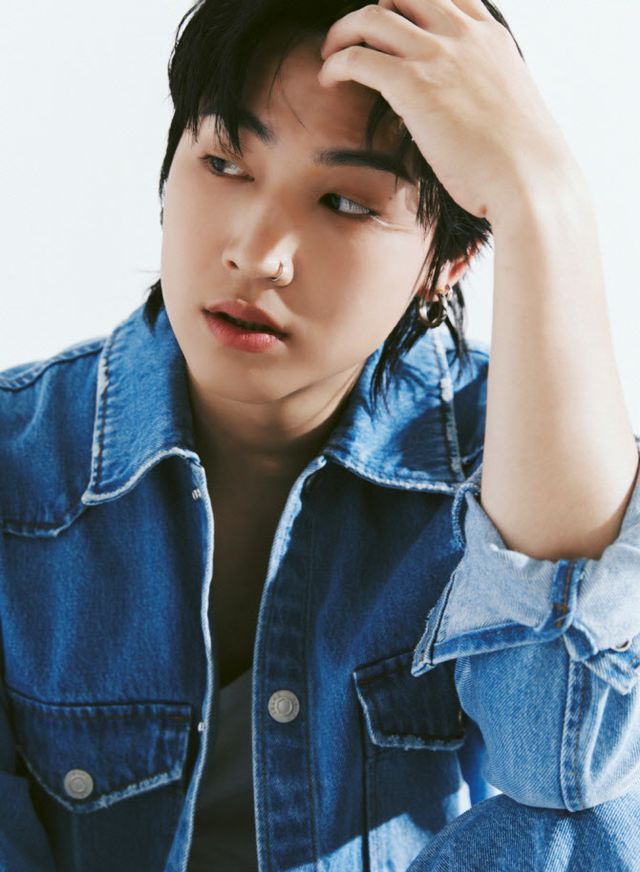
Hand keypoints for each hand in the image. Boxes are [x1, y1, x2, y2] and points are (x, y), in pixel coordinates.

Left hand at [319, 0, 577, 223]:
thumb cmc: (521, 160)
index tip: (390, 28)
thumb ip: (483, 90)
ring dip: (343, 33)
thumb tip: (463, 109)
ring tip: (331, 56)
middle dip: (372, 13)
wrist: (529, 178)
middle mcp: (463, 35)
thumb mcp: (509, 106)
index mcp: (490, 37)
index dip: (410, 6)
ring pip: (371, 17)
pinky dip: (335, 63)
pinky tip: (328, 79)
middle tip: (353, 39)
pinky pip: (357, 57)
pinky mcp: (413, 84)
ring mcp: (438, 55)